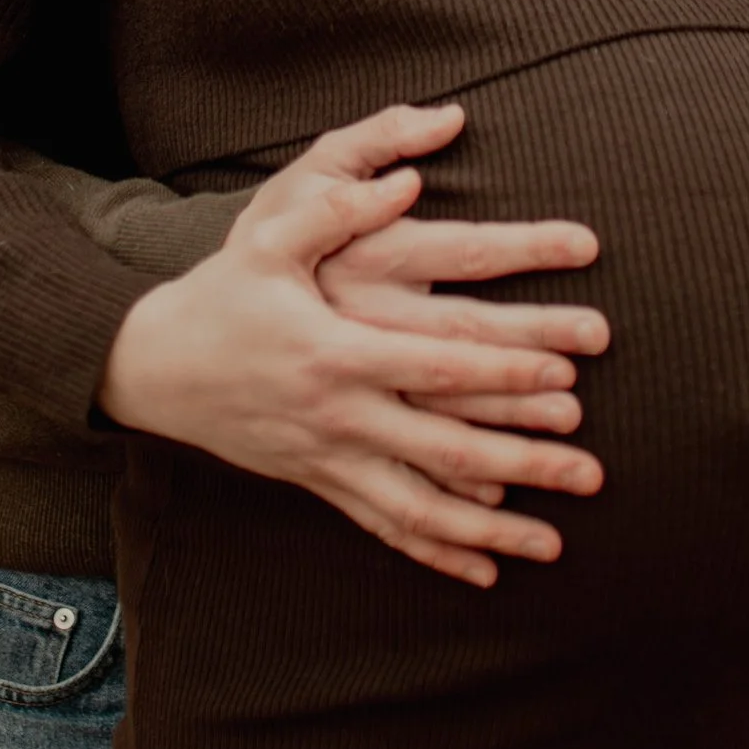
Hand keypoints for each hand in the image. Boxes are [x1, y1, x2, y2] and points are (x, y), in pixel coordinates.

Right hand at [96, 102, 608, 587]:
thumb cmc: (224, 293)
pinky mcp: (319, 482)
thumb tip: (408, 177)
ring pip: (422, 505)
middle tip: (592, 467)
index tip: (565, 375)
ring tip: (556, 544)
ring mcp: (329, 457)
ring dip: (493, 530)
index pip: (435, 363)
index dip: (502, 370)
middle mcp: (338, 413)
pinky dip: (437, 552)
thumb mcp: (268, 237)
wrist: (156, 366)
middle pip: (445, 445)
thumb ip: (338, 207)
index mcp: (335, 349)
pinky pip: (385, 527)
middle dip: (523, 457)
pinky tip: (486, 572)